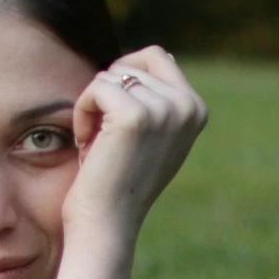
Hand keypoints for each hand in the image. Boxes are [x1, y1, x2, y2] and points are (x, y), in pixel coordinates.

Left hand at [61, 47, 207, 253]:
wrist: (107, 223)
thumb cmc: (119, 181)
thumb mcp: (154, 135)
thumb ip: (164, 99)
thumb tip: (166, 55)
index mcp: (196, 109)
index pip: (156, 57)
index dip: (125, 82)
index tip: (120, 127)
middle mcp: (187, 107)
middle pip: (131, 63)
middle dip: (109, 95)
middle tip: (107, 137)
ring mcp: (164, 110)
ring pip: (110, 77)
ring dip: (94, 109)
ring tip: (100, 147)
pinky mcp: (134, 116)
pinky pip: (95, 88)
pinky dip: (82, 114)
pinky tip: (89, 146)